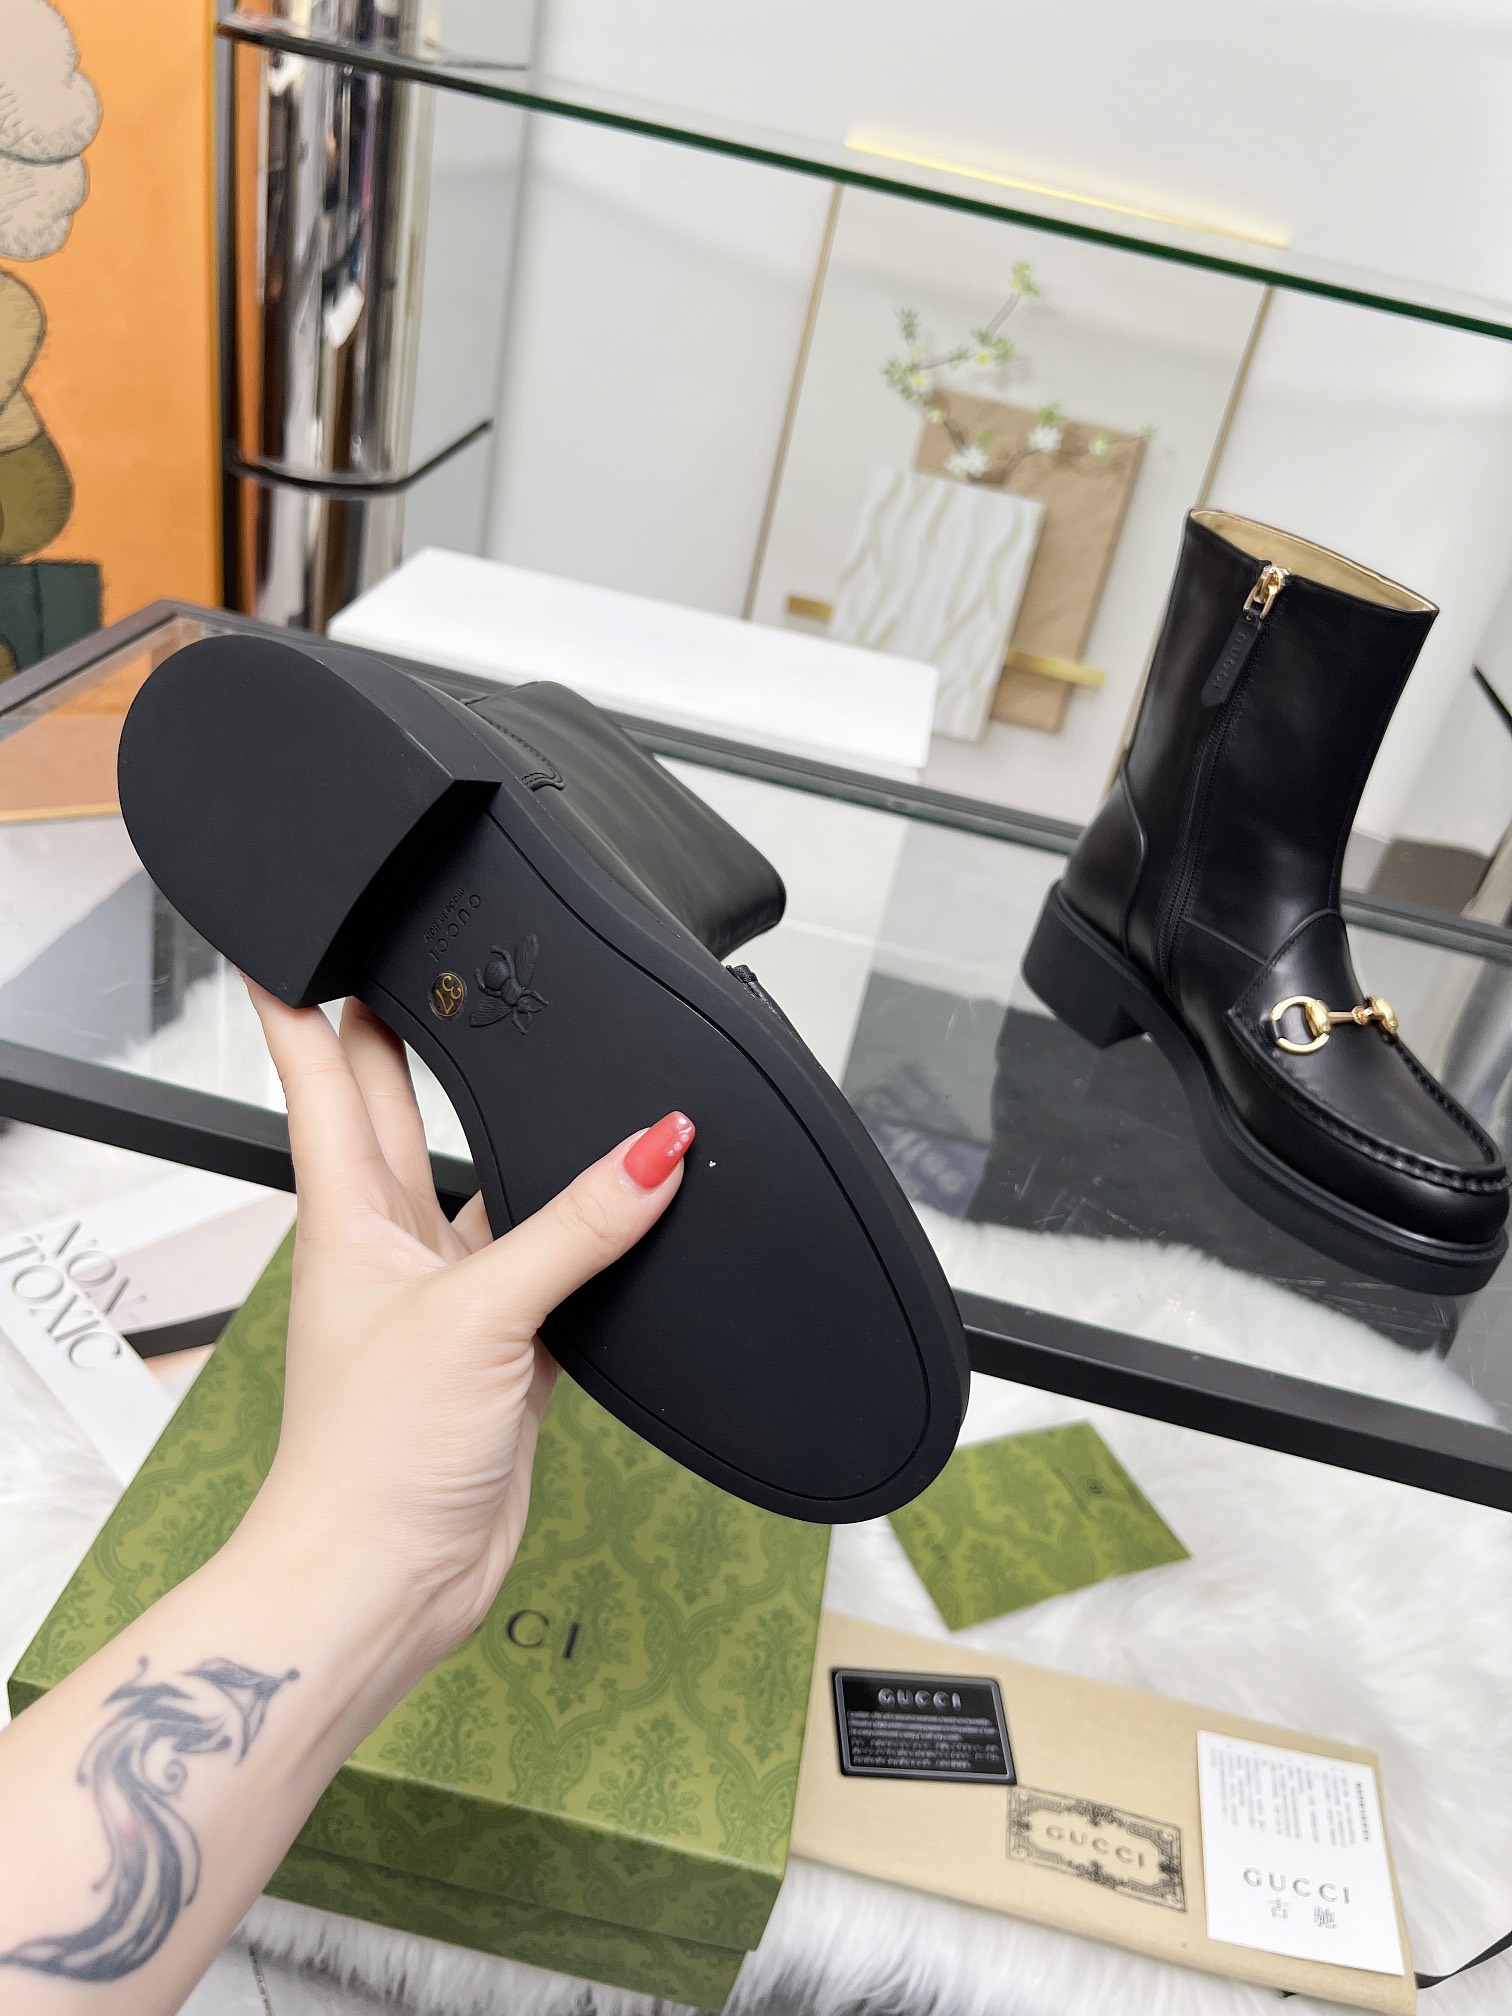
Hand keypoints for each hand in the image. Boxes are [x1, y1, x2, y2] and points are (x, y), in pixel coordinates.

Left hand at [239, 983, 693, 1672]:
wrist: (387, 1577)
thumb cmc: (370, 1455)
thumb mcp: (476, 1315)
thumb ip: (574, 1227)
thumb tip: (656, 1148)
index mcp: (348, 1214)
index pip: (323, 1079)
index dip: (309, 1004)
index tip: (306, 936)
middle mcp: (391, 1243)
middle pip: (400, 1112)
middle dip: (412, 1040)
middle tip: (435, 967)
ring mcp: (448, 1296)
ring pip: (490, 1186)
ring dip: (520, 1140)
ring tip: (555, 1071)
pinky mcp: (502, 1348)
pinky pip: (551, 1263)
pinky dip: (588, 1234)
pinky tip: (623, 1204)